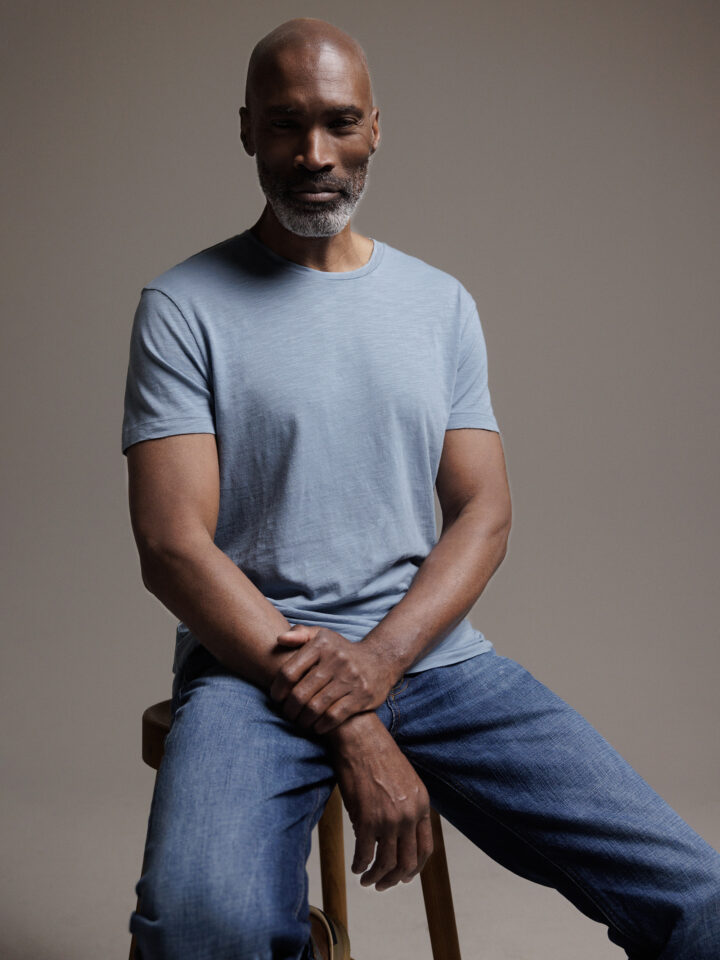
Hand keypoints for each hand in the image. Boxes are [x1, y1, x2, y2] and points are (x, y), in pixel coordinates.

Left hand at [269, 624, 397, 734]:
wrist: (380, 660)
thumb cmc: (341, 651)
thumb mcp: (322, 636)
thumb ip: (299, 634)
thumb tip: (280, 640)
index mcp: (322, 645)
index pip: (289, 672)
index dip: (277, 689)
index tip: (276, 698)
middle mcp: (336, 660)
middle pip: (300, 693)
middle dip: (289, 709)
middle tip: (288, 714)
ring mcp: (350, 678)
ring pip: (315, 707)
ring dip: (303, 720)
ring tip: (300, 722)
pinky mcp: (362, 695)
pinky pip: (334, 716)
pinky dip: (321, 725)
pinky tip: (317, 727)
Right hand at [328, 711, 433, 890]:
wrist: (360, 738)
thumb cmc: (378, 755)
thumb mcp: (404, 781)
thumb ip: (406, 807)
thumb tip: (396, 836)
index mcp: (422, 804)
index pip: (426, 849)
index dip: (415, 868)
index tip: (405, 876)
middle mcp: (409, 815)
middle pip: (408, 862)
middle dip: (395, 879)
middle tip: (383, 885)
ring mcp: (389, 819)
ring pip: (387, 863)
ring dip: (376, 878)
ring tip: (367, 881)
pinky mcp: (367, 819)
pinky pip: (365, 854)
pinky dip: (360, 865)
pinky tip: (356, 867)